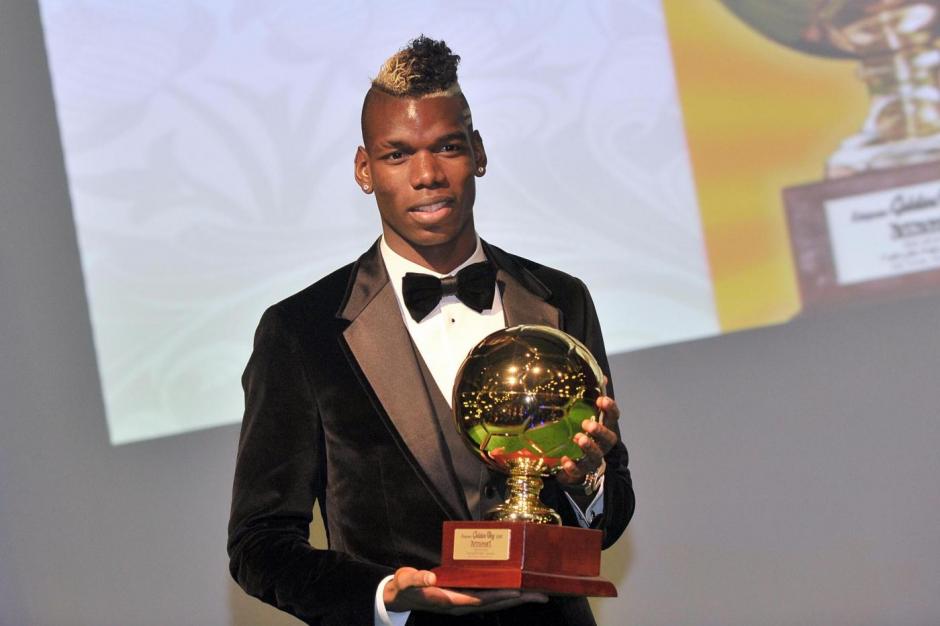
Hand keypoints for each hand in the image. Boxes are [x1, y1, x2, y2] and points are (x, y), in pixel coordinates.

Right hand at [383, 567, 547, 614]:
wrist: (399, 597)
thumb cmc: (403, 587)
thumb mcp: (406, 581)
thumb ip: (416, 580)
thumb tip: (429, 578)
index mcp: (451, 601)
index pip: (482, 599)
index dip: (501, 596)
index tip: (520, 592)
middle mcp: (462, 604)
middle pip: (496, 603)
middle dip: (519, 599)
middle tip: (542, 595)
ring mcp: (464, 602)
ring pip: (496, 602)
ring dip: (516, 599)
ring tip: (537, 594)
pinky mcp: (464, 597)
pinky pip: (489, 597)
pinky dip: (504, 594)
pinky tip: (515, 589)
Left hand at [556, 391, 619, 490]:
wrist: (576, 468)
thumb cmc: (582, 436)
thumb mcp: (585, 416)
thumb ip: (591, 398)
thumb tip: (601, 376)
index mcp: (604, 429)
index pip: (613, 417)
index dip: (610, 409)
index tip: (601, 399)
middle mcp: (602, 445)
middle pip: (609, 438)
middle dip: (600, 430)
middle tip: (586, 424)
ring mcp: (592, 459)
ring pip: (596, 455)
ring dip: (588, 446)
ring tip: (578, 438)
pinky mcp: (580, 472)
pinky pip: (578, 470)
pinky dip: (572, 466)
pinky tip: (565, 460)